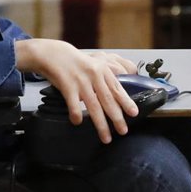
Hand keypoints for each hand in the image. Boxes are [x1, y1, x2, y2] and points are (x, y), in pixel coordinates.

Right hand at [15, 39, 138, 142]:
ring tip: (106, 137)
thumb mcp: (95, 66)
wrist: (56, 55)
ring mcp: (81, 81)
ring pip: (94, 106)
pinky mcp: (67, 86)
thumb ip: (106, 79)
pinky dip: (76, 115)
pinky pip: (74, 104)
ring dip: (101, 124)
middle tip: (123, 130)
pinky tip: (78, 122)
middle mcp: (94, 75)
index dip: (126, 102)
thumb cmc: (77, 63)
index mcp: (103, 70)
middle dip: (117, 117)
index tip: (134, 113)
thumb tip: (119, 96)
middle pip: (108, 100)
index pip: (117, 88)